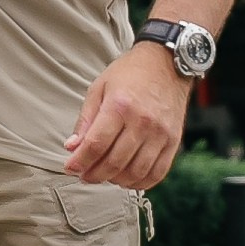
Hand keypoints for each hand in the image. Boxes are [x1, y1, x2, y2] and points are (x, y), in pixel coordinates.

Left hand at [65, 44, 189, 189]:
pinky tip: (127, 179)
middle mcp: (142, 122)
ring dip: (115, 180)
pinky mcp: (174, 140)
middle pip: (114, 162)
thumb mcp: (99, 88)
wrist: (166, 63)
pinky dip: (141, 182)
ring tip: (104, 176)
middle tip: (84, 175)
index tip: (70, 167)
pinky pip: (158, 172)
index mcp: (119, 106)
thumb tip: (72, 147)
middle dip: (94, 174)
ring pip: (135, 171)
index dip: (80, 161)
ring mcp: (160, 133)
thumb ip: (85, 120)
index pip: (96, 144)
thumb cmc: (130, 74)